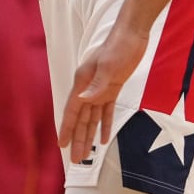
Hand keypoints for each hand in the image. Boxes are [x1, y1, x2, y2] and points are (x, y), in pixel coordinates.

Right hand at [58, 22, 148, 163]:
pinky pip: (106, 110)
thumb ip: (97, 85)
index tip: (61, 145)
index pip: (72, 110)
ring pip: (92, 117)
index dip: (66, 128)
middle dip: (78, 138)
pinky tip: (103, 138)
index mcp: (83, 82)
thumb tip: (83, 102)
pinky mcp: (112, 88)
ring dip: (89, 135)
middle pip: (81, 118)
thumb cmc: (119, 46)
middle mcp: (88, 87)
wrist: (133, 33)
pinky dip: (104, 124)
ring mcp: (100, 88)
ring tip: (86, 154)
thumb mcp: (109, 66)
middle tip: (76, 160)